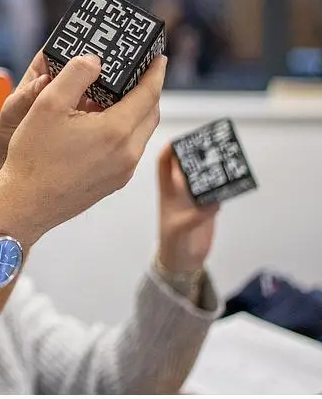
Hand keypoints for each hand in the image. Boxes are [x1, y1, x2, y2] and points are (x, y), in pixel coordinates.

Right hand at [0, 53, 165, 242]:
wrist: (24, 204)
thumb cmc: (33, 156)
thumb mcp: (47, 104)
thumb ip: (75, 75)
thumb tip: (95, 61)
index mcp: (116, 131)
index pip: (149, 94)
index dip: (156, 72)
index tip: (159, 58)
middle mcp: (127, 153)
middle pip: (150, 114)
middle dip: (149, 91)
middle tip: (140, 73)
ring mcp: (122, 172)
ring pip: (140, 134)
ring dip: (136, 112)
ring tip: (117, 97)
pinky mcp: (113, 183)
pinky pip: (128, 150)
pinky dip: (124, 131)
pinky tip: (101, 125)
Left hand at [156, 144, 219, 272]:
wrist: (184, 260)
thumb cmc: (174, 243)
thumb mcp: (180, 229)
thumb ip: (194, 216)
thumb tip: (211, 204)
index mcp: (167, 191)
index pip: (164, 163)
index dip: (171, 149)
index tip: (181, 139)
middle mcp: (180, 191)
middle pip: (187, 164)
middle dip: (197, 152)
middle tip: (212, 142)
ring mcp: (194, 198)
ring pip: (203, 175)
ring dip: (212, 166)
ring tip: (226, 156)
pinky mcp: (208, 207)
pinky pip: (217, 191)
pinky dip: (225, 185)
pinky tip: (234, 180)